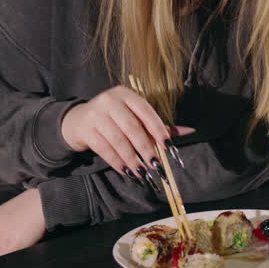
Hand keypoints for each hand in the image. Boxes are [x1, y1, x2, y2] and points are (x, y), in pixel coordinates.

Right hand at [60, 85, 193, 175]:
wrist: (77, 121)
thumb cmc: (113, 120)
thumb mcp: (134, 117)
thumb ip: (159, 125)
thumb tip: (190, 131)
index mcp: (126, 94)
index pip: (146, 111)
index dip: (158, 129)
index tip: (168, 147)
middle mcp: (110, 100)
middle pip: (132, 127)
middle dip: (146, 148)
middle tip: (156, 165)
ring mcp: (96, 114)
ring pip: (118, 140)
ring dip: (132, 159)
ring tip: (142, 172)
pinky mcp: (85, 129)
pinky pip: (104, 148)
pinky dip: (117, 162)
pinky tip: (125, 171)